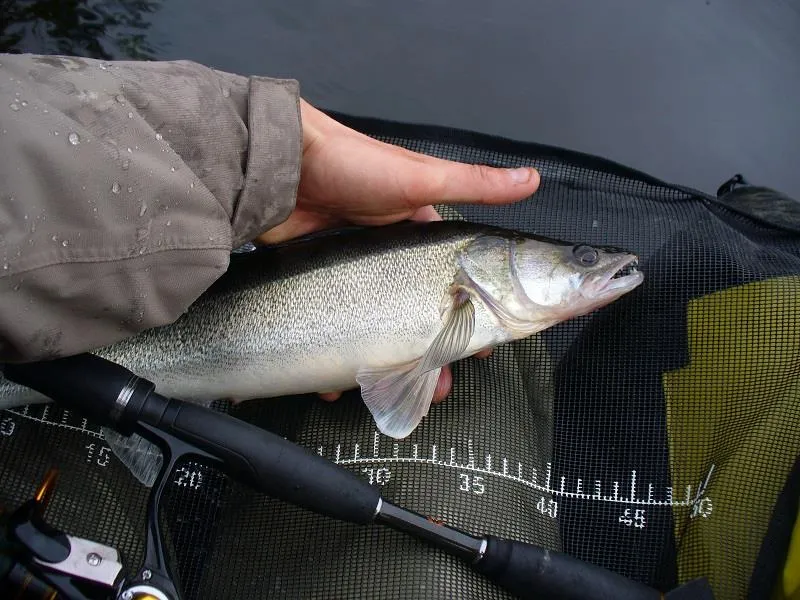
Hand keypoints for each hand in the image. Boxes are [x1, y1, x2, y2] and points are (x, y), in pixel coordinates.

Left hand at [259, 100, 539, 402]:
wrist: (280, 167)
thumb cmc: (353, 166)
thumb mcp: (422, 178)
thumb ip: (477, 185)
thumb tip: (530, 179)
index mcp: (418, 232)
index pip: (455, 281)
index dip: (469, 315)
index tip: (481, 345)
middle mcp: (388, 255)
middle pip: (417, 313)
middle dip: (430, 351)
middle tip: (439, 380)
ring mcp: (353, 272)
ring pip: (377, 329)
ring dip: (386, 364)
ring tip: (389, 388)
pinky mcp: (320, 284)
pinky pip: (336, 329)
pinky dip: (338, 358)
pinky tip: (337, 380)